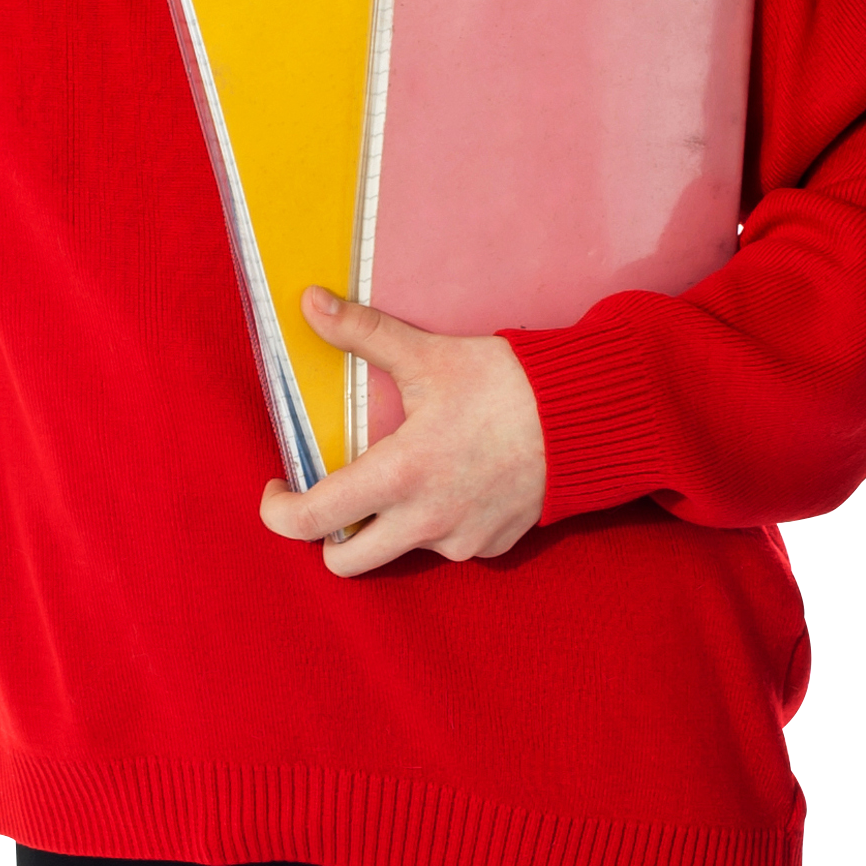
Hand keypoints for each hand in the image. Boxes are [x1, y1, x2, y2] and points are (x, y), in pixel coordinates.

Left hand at [260, 289, 547, 574]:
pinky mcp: (494, 547)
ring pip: (399, 551)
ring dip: (390, 525)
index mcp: (399, 475)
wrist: (588, 416)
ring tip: (410, 477)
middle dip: (329, 536)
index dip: (279, 512)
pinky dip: (439, 524)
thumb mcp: (428, 356)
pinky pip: (449, 546)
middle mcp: (425, 521)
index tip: (277, 489)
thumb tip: (310, 302)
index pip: (312, 519)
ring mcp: (462, 541)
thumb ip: (363, 333)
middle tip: (336, 495)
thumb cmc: (506, 384)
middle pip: (345, 562)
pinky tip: (458, 483)